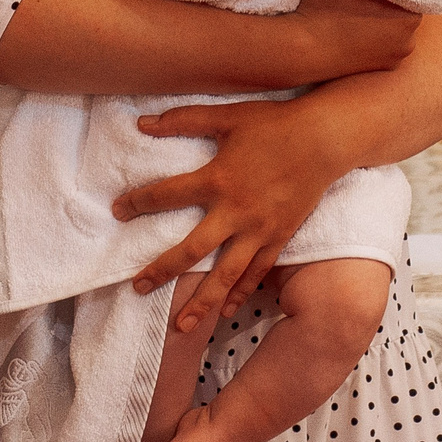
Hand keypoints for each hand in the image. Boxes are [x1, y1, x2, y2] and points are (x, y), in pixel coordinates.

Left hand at [112, 96, 352, 336]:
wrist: (324, 139)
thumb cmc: (273, 124)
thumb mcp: (226, 116)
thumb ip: (183, 120)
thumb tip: (142, 123)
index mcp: (218, 179)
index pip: (167, 195)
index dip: (138, 202)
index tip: (117, 211)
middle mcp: (236, 211)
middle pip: (192, 250)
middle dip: (162, 270)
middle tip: (137, 287)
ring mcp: (259, 230)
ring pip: (226, 274)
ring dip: (202, 301)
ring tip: (181, 325)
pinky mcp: (279, 238)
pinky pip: (257, 273)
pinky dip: (240, 294)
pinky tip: (225, 311)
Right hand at [288, 0, 419, 80]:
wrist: (302, 51)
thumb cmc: (325, 12)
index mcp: (409, 19)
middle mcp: (409, 43)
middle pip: (406, 11)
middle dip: (392, 1)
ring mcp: (395, 60)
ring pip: (394, 29)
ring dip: (383, 20)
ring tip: (358, 12)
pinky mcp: (380, 70)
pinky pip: (384, 45)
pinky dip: (375, 37)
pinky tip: (356, 30)